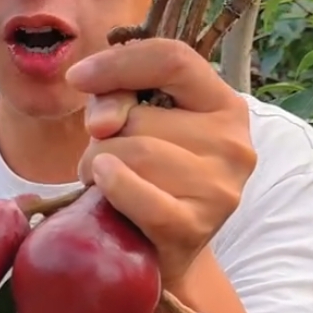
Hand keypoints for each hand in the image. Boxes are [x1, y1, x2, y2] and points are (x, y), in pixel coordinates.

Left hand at [65, 38, 256, 287]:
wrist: (165, 254)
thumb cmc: (148, 178)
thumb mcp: (138, 125)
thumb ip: (119, 100)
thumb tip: (104, 120)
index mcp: (225, 105)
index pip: (174, 59)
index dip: (119, 63)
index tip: (78, 78)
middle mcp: (233, 143)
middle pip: (140, 115)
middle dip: (103, 135)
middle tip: (105, 159)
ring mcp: (219, 187)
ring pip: (132, 151)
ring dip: (98, 164)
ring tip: (105, 181)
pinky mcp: (195, 226)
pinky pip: (135, 192)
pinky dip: (109, 185)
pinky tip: (102, 186)